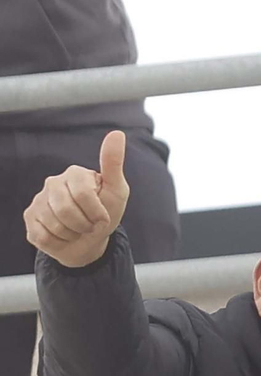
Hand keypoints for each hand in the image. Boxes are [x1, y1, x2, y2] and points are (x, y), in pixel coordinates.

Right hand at [25, 131, 129, 267]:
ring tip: (78, 229)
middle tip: (90, 225)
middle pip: (67, 211)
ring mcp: (38, 200)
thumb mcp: (117, 190)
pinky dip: (59, 242)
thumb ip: (113, 163)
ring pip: (55, 225)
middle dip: (85, 225)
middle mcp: (52, 183)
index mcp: (74, 174)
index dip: (97, 212)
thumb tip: (117, 133)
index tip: (103, 217)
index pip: (83, 195)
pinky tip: (63, 235)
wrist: (91, 241)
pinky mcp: (29, 219)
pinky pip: (43, 236)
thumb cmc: (105, 213)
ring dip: (73, 234)